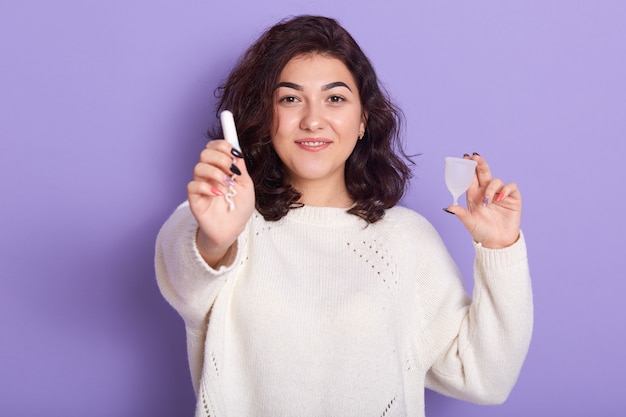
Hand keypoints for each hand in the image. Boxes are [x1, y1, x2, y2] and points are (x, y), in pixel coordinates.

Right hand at [187, 140, 254, 265]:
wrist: (234, 229)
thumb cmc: (239, 207)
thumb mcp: (246, 185)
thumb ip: (240, 168)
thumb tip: (237, 151)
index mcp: (221, 167)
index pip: (215, 147)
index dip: (223, 145)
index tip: (235, 153)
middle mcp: (209, 173)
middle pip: (205, 153)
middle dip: (220, 159)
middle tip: (232, 172)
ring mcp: (200, 184)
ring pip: (199, 167)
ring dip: (216, 174)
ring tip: (227, 186)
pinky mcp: (194, 198)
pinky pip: (193, 185)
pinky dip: (207, 187)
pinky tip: (218, 195)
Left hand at [445, 153, 520, 248]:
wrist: (497, 243)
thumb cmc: (482, 232)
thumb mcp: (469, 223)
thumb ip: (461, 214)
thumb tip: (448, 207)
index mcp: (474, 195)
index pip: (471, 178)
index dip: (468, 168)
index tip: (465, 158)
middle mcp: (486, 192)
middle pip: (483, 173)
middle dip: (480, 164)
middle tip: (475, 156)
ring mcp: (500, 195)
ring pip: (496, 181)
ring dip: (491, 188)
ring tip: (487, 202)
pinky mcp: (512, 199)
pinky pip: (510, 187)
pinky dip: (505, 190)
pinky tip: (500, 198)